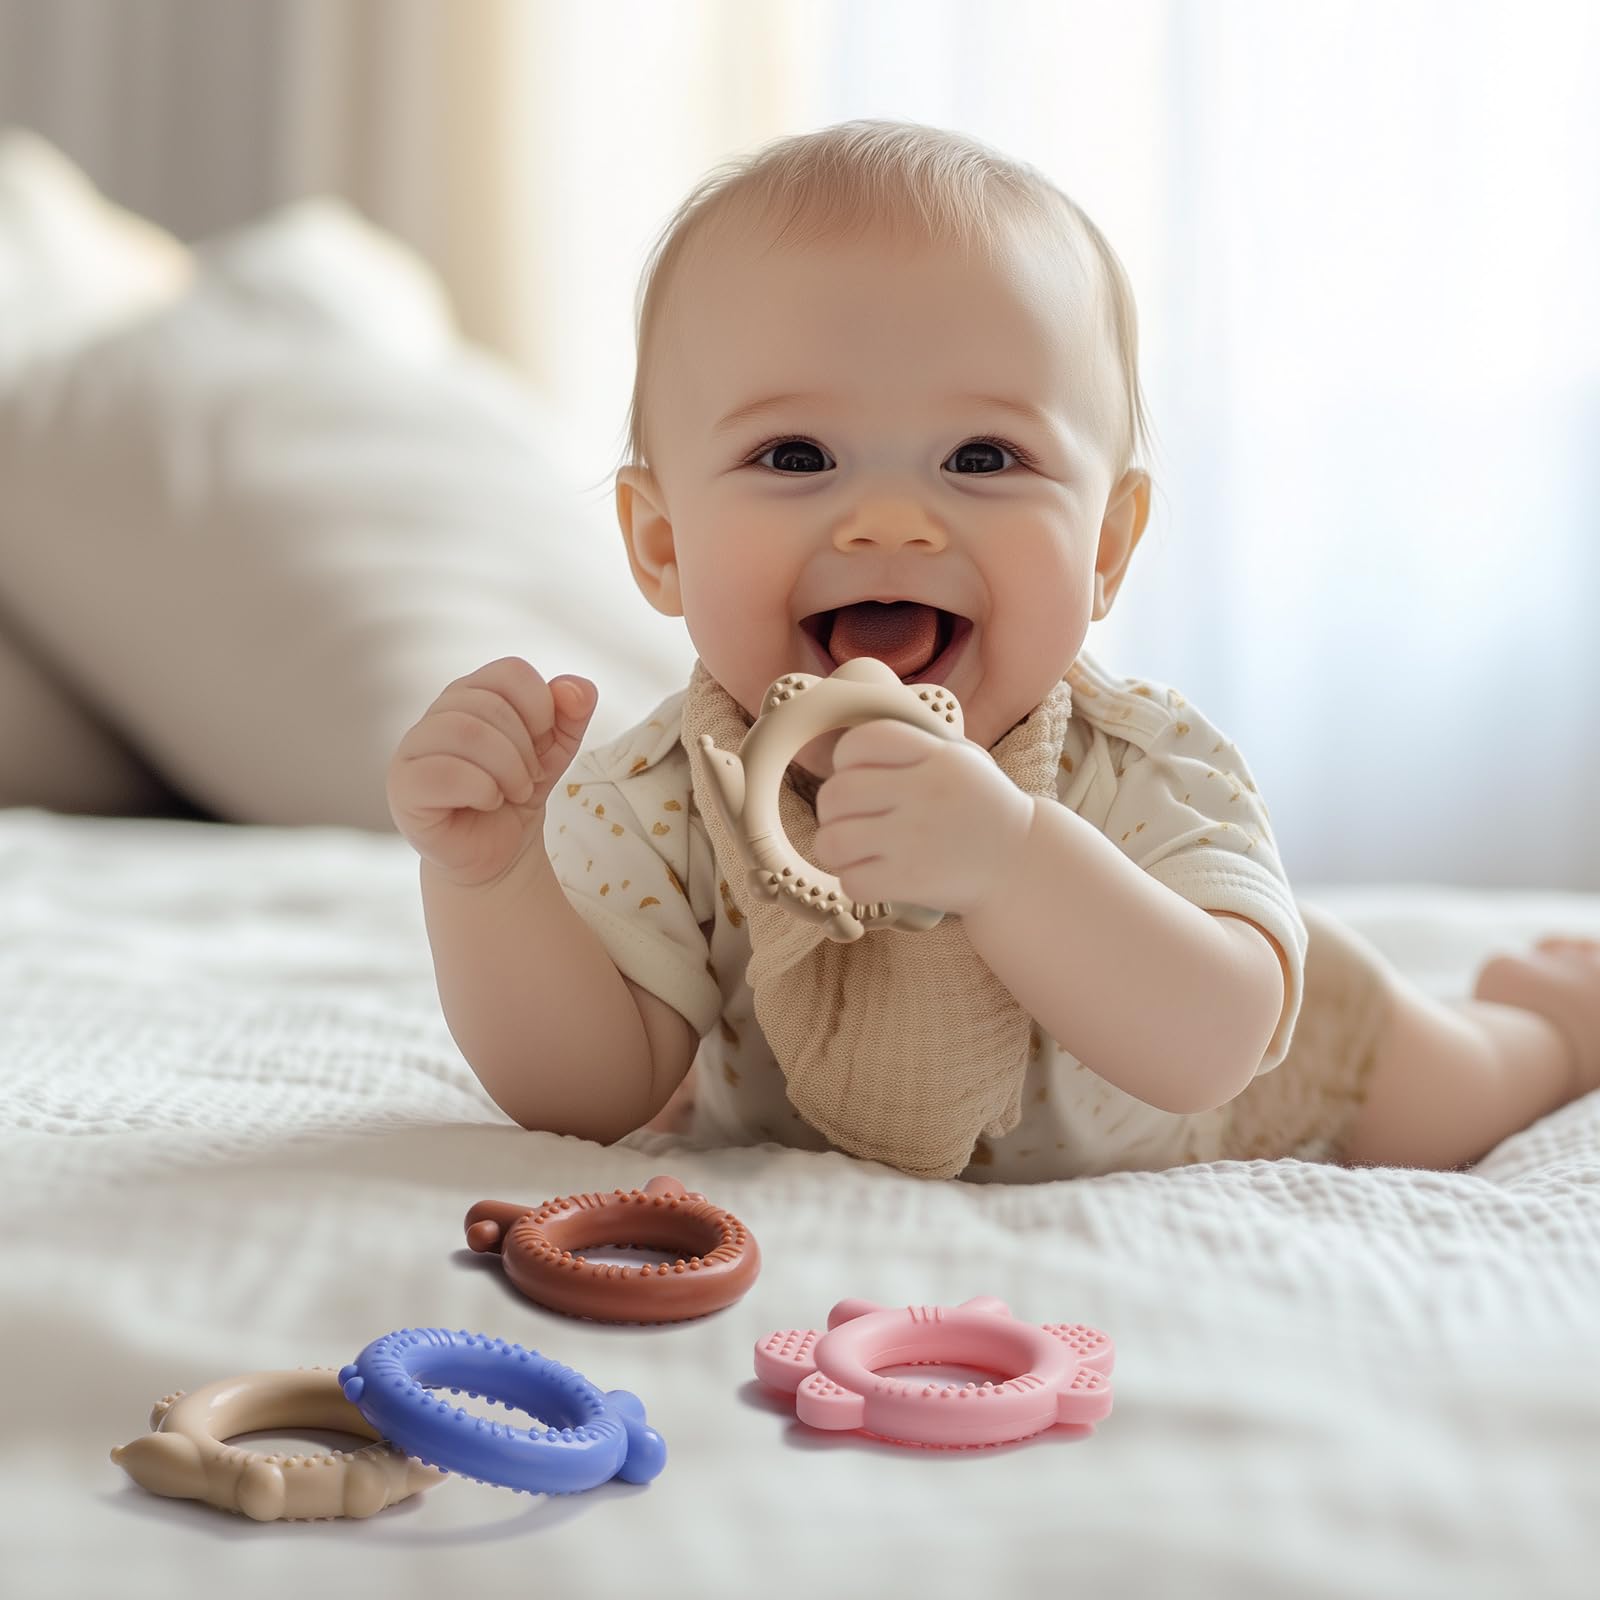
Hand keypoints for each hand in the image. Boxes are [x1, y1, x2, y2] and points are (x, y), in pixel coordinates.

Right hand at [387, 656, 596, 888]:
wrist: (497, 853)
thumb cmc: (517, 794)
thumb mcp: (556, 750)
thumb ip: (572, 712)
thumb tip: (576, 688)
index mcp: (473, 694)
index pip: (511, 671)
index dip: (541, 707)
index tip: (542, 742)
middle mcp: (438, 714)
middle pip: (490, 705)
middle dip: (525, 749)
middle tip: (529, 779)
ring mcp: (414, 749)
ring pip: (466, 733)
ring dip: (507, 770)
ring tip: (512, 793)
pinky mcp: (404, 787)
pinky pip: (445, 773)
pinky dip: (483, 790)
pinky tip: (487, 803)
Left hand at [810, 719, 1034, 917]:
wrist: (1020, 863)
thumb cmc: (978, 809)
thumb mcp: (960, 759)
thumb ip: (911, 748)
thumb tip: (845, 750)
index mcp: (936, 756)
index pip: (861, 741)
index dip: (845, 759)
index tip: (859, 776)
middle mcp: (925, 792)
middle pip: (836, 793)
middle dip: (833, 810)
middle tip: (852, 820)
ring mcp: (916, 838)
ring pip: (832, 841)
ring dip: (836, 849)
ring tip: (856, 851)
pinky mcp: (912, 880)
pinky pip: (851, 881)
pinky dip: (856, 882)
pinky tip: (876, 876)